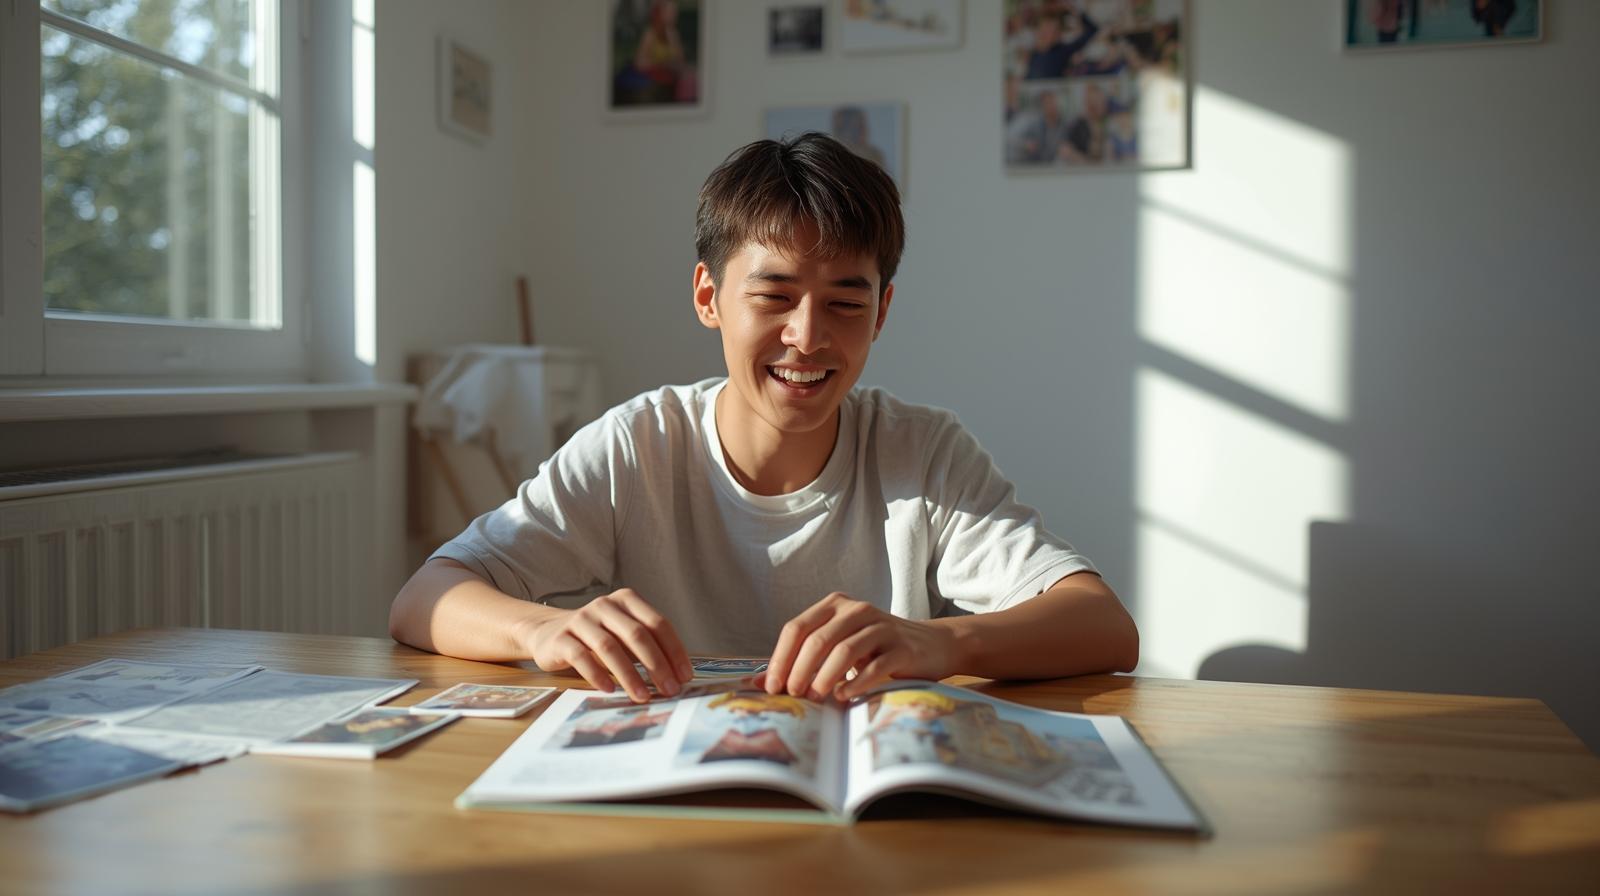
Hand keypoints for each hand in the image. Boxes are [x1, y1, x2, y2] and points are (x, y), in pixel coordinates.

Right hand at [525, 588, 691, 702]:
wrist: (548, 632)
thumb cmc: (597, 637)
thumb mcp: (623, 634)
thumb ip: (646, 646)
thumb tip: (677, 677)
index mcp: (626, 600)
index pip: (657, 624)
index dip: (674, 650)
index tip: (685, 676)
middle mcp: (605, 605)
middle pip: (637, 635)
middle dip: (657, 665)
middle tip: (669, 690)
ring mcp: (581, 620)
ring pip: (610, 648)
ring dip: (630, 675)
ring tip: (642, 696)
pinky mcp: (561, 638)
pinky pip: (581, 657)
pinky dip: (597, 675)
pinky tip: (610, 690)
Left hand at [760, 593, 959, 702]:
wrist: (933, 646)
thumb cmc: (877, 650)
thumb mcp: (839, 648)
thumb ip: (802, 660)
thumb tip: (757, 683)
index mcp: (835, 605)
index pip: (796, 628)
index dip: (780, 658)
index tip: (772, 688)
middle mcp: (856, 610)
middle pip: (817, 639)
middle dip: (799, 671)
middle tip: (793, 696)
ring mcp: (881, 626)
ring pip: (843, 650)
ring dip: (824, 677)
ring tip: (816, 698)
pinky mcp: (902, 647)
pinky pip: (874, 665)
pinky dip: (855, 683)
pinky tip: (843, 696)